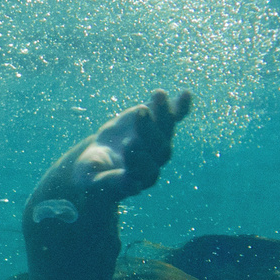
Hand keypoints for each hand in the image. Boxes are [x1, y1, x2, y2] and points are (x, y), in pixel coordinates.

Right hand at [27, 89, 193, 227]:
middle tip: (140, 113)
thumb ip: (111, 182)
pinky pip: (174, 118)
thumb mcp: (94, 179)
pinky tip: (186, 94)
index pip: (145, 172)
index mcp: (138, 179)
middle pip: (160, 149)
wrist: (100, 160)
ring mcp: (158, 143)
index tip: (128, 143)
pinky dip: (180, 107)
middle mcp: (154, 163)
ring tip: (159, 94)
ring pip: (166, 130)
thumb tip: (133, 185)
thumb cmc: (93, 172)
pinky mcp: (158, 126)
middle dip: (150, 130)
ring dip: (164, 112)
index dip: (139, 158)